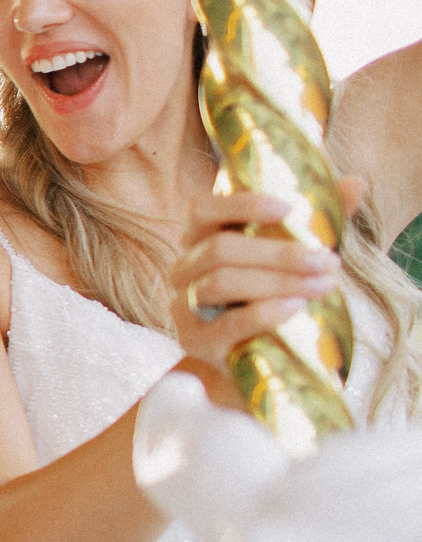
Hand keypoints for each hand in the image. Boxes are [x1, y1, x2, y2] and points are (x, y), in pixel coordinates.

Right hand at [167, 186, 348, 377]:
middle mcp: (184, 269)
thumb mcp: (294, 258)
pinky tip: (294, 308)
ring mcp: (184, 305)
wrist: (256, 357)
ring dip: (278, 282)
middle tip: (327, 260)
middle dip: (279, 254)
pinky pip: (226, 323)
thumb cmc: (273, 297)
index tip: (286, 208)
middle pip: (220, 249)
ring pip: (222, 283)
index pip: (202, 209)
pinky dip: (263, 313)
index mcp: (200, 239)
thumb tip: (356, 183)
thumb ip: (318, 223)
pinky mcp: (195, 340)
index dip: (239, 205)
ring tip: (323, 285)